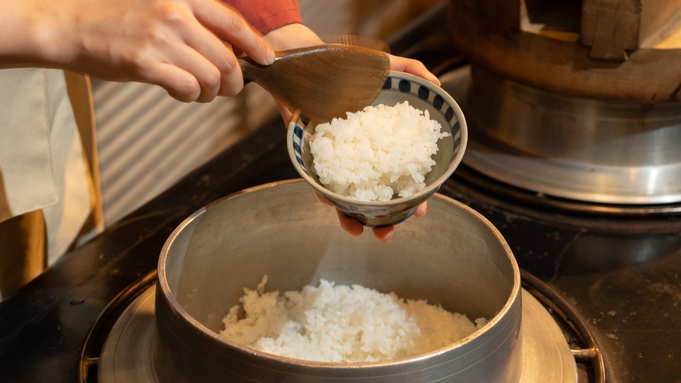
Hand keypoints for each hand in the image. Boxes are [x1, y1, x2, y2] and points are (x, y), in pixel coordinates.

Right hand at [0, 0, 274, 101]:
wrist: (68, 25)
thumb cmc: (113, 18)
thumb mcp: (158, 6)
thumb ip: (193, 22)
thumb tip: (229, 49)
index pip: (233, 23)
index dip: (256, 45)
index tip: (267, 59)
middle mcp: (175, 14)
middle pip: (227, 58)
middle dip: (235, 81)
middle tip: (228, 89)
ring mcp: (160, 38)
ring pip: (211, 77)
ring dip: (211, 92)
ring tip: (198, 91)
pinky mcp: (145, 63)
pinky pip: (188, 88)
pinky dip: (190, 96)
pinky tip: (181, 92)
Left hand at [261, 25, 436, 240]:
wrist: (304, 61)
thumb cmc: (346, 66)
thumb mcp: (384, 66)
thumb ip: (413, 70)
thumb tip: (437, 85)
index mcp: (382, 143)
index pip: (402, 174)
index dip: (414, 195)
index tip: (423, 210)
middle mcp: (362, 155)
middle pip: (377, 194)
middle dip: (385, 218)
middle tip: (388, 234)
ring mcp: (338, 159)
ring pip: (348, 196)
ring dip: (353, 218)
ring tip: (358, 231)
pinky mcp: (314, 157)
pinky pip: (319, 183)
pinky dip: (324, 194)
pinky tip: (329, 201)